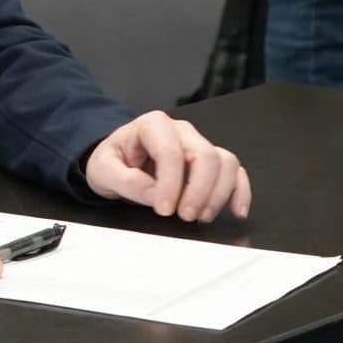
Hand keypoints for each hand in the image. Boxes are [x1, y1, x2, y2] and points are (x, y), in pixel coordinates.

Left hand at [85, 110, 250, 222]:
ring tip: (201, 216)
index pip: (170, 151)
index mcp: (153, 126)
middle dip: (199, 190)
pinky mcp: (211, 163)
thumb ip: (123, 180)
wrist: (119, 160)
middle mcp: (182, 132)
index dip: (171, 183)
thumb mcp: (103, 169)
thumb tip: (153, 193)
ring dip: (219, 193)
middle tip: (185, 216)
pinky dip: (239, 191)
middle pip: (205, 155)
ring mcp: (199, 145)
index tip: (165, 208)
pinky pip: (235, 172)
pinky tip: (236, 211)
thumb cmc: (114, 160)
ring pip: (225, 162)